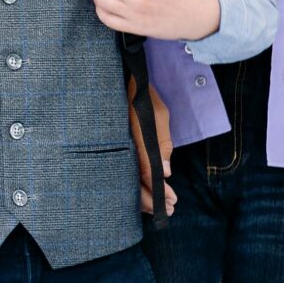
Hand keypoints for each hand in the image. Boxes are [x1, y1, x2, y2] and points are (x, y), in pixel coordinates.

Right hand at [126, 77, 177, 217]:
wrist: (119, 74)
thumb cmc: (140, 90)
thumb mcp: (157, 113)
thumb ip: (161, 143)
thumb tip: (164, 173)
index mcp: (129, 141)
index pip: (143, 175)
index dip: (158, 192)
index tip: (172, 201)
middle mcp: (118, 148)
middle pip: (132, 184)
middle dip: (151, 200)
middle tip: (169, 208)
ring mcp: (113, 148)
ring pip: (125, 180)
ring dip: (143, 195)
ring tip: (160, 204)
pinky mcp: (112, 146)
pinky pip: (122, 170)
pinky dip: (134, 184)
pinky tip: (143, 190)